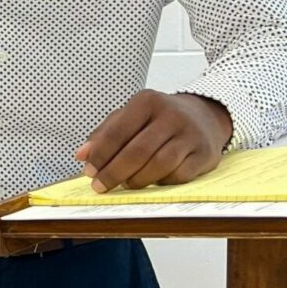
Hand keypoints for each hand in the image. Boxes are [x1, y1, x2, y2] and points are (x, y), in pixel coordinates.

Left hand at [75, 90, 232, 192]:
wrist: (205, 116)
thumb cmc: (159, 118)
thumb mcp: (131, 116)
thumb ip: (105, 133)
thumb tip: (81, 156)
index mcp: (148, 101)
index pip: (119, 131)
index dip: (101, 154)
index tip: (88, 171)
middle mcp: (171, 115)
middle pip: (138, 151)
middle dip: (114, 172)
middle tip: (100, 186)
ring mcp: (191, 135)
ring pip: (159, 165)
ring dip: (137, 180)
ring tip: (125, 184)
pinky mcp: (205, 154)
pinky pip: (179, 175)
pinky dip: (161, 182)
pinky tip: (151, 182)